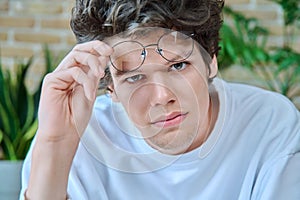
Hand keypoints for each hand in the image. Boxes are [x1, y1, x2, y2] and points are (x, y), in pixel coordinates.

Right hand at [26, 41, 112, 198]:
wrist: (65, 135)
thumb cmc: (76, 117)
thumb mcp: (91, 92)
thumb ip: (94, 76)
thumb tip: (103, 57)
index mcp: (75, 75)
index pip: (85, 54)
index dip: (97, 49)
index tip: (111, 51)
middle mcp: (65, 73)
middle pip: (78, 49)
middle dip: (95, 46)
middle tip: (108, 52)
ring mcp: (58, 76)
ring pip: (76, 56)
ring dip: (93, 62)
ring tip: (100, 75)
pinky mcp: (51, 81)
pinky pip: (73, 71)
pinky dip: (86, 81)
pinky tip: (89, 94)